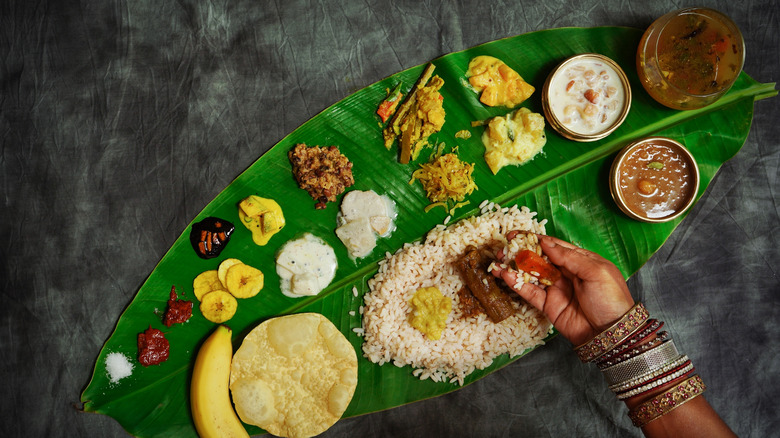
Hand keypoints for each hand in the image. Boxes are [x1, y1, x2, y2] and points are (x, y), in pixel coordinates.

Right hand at [492, 235, 633, 345]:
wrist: (612, 333)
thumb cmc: (610, 299)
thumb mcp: (596, 272)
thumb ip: (570, 257)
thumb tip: (546, 243)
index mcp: (580, 261)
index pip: (554, 246)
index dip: (536, 239)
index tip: (518, 235)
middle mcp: (566, 273)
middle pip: (539, 258)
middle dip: (521, 252)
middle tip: (504, 247)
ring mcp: (556, 289)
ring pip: (530, 275)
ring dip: (514, 267)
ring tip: (498, 261)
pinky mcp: (548, 305)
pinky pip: (529, 292)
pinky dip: (516, 284)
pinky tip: (505, 276)